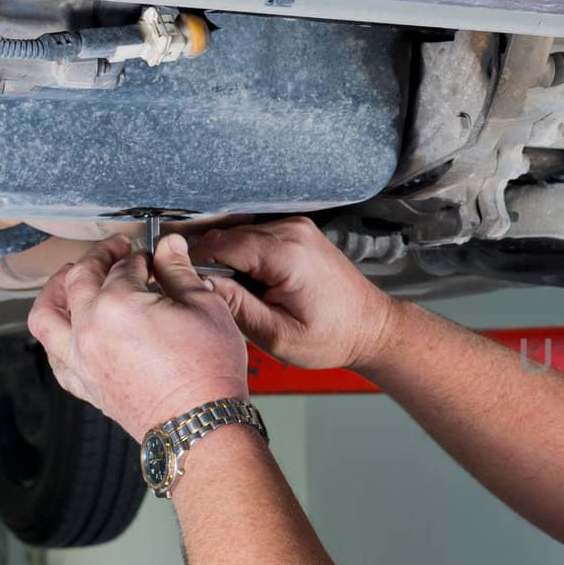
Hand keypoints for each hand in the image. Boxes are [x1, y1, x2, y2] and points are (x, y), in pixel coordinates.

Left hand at [27, 234, 251, 441]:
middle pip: (79, 279)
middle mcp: (89, 328)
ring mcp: (80, 358)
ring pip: (46, 315)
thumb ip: (180, 272)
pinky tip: (67, 330)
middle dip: (98, 258)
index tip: (154, 256)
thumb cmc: (207, 373)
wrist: (200, 422)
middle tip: (115, 251)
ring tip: (69, 279)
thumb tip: (171, 249)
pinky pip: (53, 356)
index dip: (141, 256)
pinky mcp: (84, 384)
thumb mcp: (206, 308)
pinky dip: (54, 336)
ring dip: (55, 290)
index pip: (124, 265)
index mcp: (118, 303)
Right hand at [189, 217, 396, 370]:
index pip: (220, 244)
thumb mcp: (278, 336)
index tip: (191, 288)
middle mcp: (293, 231)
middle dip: (214, 266)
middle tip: (220, 299)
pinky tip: (259, 284)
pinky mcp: (298, 231)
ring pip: (238, 235)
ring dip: (231, 262)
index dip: (198, 266)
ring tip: (246, 295)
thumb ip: (237, 308)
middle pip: (226, 237)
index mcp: (288, 254)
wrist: (371, 327)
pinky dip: (247, 258)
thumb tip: (198, 284)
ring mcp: (297, 227)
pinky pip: (255, 237)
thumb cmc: (334, 337)